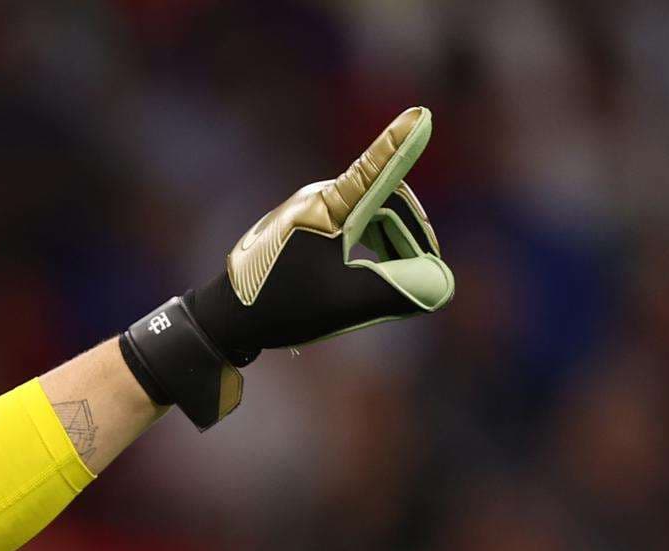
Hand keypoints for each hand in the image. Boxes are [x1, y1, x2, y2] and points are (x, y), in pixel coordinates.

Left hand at [192, 106, 454, 359]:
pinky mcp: (299, 225)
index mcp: (329, 208)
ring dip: (393, 247)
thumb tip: (442, 284)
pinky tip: (372, 276)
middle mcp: (318, 199)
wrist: (226, 318)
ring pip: (369, 217)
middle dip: (412, 239)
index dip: (401, 145)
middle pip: (386, 204)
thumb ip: (400, 292)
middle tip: (423, 278)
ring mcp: (306, 210)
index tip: (420, 115)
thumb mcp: (346, 303)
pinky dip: (371, 249)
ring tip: (399, 284)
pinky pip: (349, 226)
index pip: (375, 170)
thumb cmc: (282, 306)